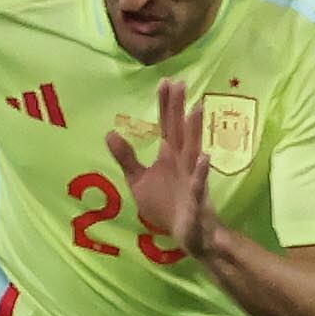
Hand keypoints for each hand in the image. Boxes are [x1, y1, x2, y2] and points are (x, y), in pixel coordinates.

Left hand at [105, 77, 217, 257]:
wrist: (189, 234)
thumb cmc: (166, 204)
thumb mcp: (139, 180)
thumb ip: (126, 158)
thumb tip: (110, 132)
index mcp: (169, 156)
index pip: (167, 126)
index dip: (165, 105)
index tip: (165, 81)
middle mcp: (183, 161)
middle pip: (180, 131)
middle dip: (180, 109)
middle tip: (180, 83)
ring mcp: (192, 178)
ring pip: (193, 152)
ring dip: (196, 131)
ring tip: (198, 109)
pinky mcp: (196, 199)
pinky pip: (199, 184)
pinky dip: (202, 172)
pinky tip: (205, 158)